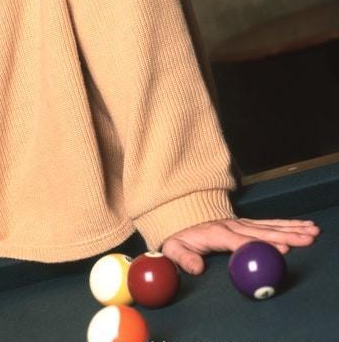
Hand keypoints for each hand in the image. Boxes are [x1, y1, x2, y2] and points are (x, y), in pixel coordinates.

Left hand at [161, 217, 319, 274]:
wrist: (182, 215)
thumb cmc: (180, 236)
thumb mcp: (174, 248)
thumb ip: (184, 258)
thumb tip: (197, 269)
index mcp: (217, 233)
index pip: (242, 240)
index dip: (260, 244)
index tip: (280, 248)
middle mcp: (233, 225)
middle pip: (262, 232)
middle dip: (286, 235)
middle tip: (306, 239)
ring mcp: (241, 222)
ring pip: (270, 225)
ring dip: (292, 228)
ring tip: (312, 231)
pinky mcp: (247, 223)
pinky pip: (269, 223)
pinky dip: (287, 224)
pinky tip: (303, 225)